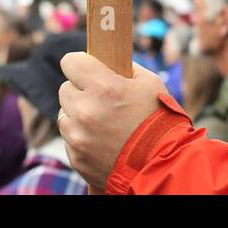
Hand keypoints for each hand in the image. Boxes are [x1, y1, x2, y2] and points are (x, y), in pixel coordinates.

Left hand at [58, 53, 166, 190]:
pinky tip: (101, 140)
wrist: (163, 165)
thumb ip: (125, 68)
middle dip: (80, 91)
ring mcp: (78, 136)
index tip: (86, 69)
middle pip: (65, 89)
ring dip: (77, 115)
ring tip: (102, 122)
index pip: (70, 62)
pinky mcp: (76, 157)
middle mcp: (85, 110)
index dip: (80, 64)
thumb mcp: (149, 83)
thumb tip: (108, 62)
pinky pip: (69, 139)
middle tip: (99, 100)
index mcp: (103, 87)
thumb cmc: (159, 120)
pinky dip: (80, 137)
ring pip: (64, 114)